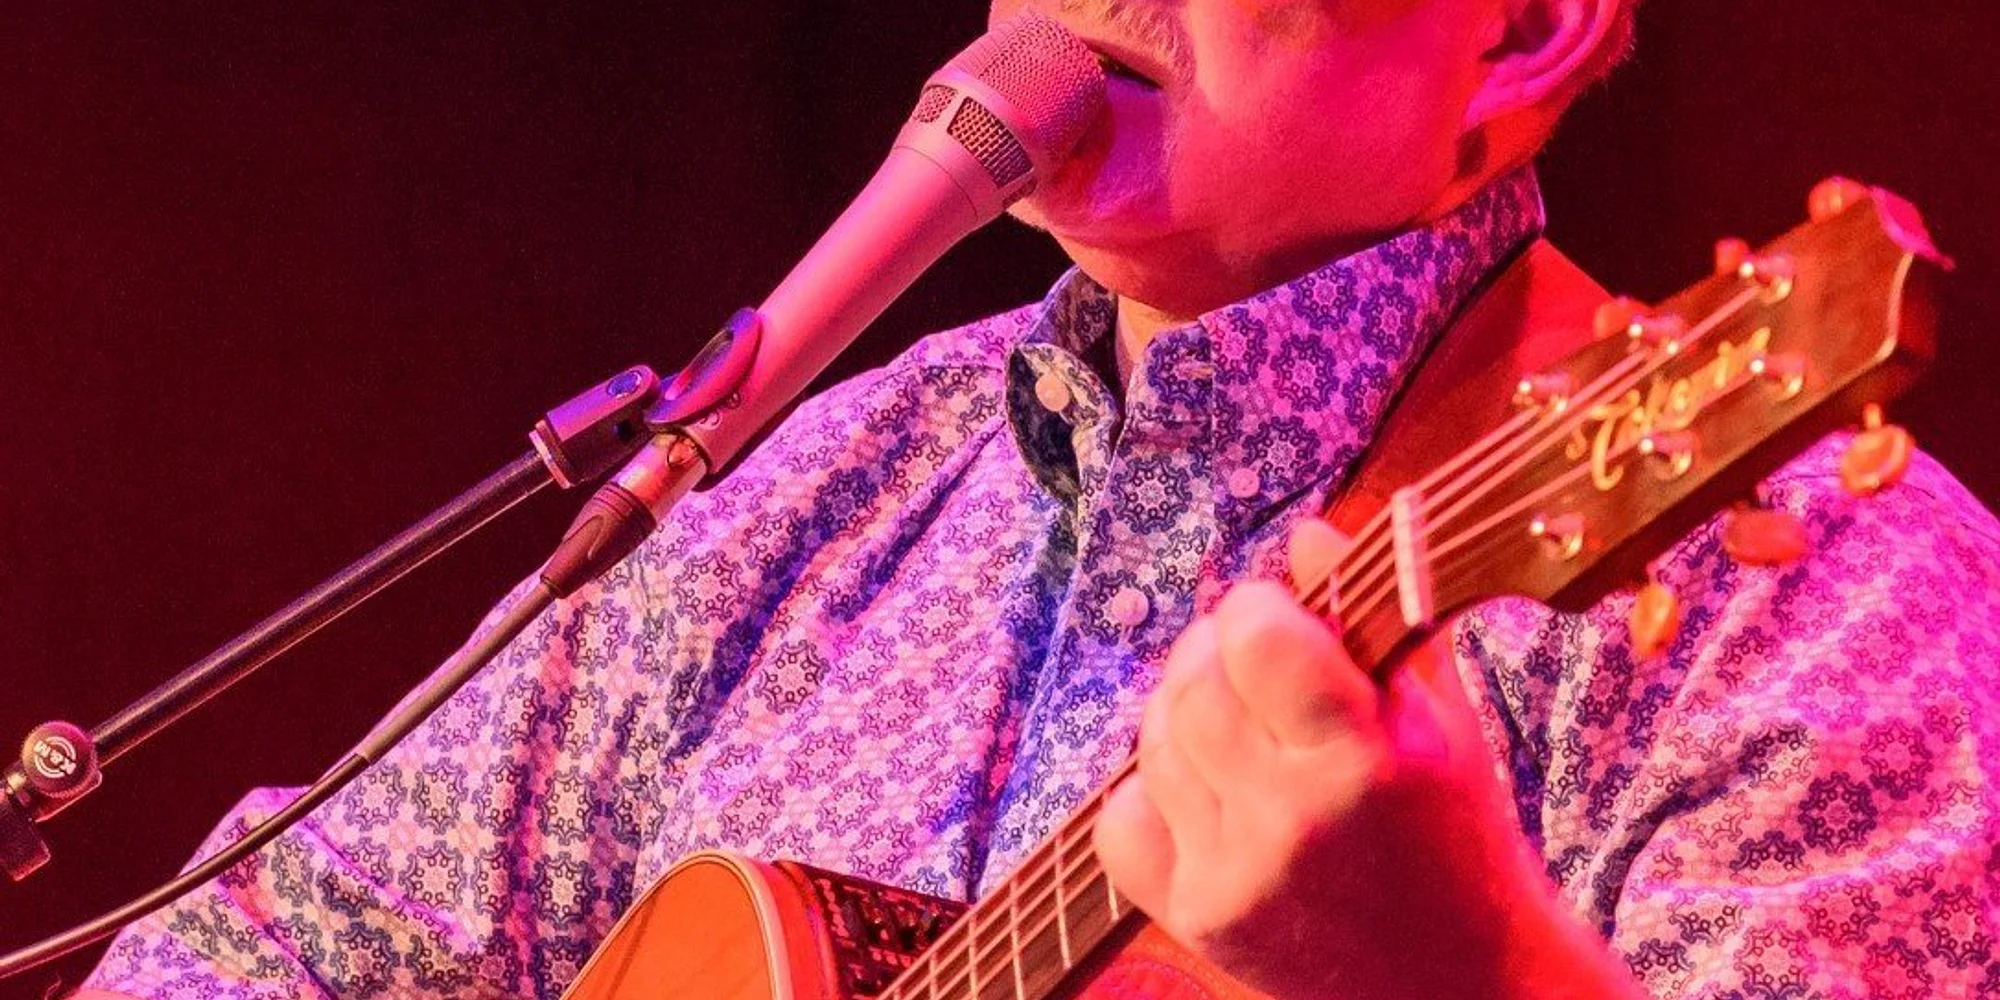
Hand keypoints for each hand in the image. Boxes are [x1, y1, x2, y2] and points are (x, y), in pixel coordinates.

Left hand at [1094, 520, 1639, 999]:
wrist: (1461, 985)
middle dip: (1213, 651)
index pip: (1256, 637)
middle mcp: (1288, 822)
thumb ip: (1371, 619)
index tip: (1280, 618)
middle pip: (1191, 686)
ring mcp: (1232, 877)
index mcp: (1362, 762)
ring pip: (1153, 745)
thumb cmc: (1456, 835)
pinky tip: (1206, 788)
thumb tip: (1302, 532)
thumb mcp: (1440, 721)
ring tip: (1239, 724)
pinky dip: (1150, 790)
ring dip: (1184, 715)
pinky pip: (1120, 820)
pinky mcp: (1195, 920)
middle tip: (1252, 660)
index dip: (1257, 608)